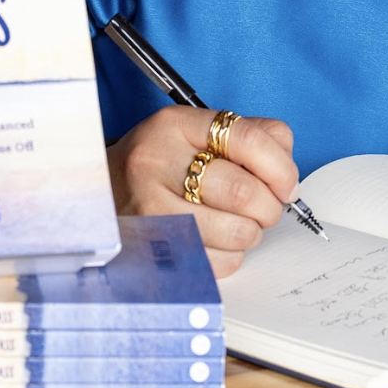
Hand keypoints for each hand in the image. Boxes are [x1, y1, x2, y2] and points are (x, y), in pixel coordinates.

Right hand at [106, 107, 299, 276]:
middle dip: (269, 207)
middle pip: (243, 191)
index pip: (246, 138)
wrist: (99, 192)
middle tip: (267, 209)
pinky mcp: (150, 249)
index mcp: (176, 126)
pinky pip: (217, 262)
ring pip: (234, 231)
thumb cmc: (162, 164)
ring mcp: (148, 208)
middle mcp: (157, 162)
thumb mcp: (198, 133)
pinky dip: (231, 257)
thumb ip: (252, 137)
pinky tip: (219, 242)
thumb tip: (287, 175)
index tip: (288, 185)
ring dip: (251, 234)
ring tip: (241, 225)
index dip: (280, 166)